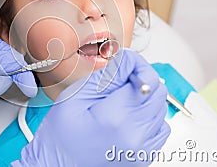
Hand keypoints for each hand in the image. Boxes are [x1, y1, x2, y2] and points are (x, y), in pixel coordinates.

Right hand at [12, 50, 169, 166]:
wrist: (56, 166)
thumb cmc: (59, 136)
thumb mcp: (75, 96)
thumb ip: (107, 76)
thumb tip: (129, 60)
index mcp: (115, 119)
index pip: (147, 79)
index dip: (137, 65)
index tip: (126, 63)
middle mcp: (135, 137)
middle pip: (158, 93)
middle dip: (141, 80)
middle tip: (120, 81)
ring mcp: (142, 150)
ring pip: (160, 109)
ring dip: (144, 98)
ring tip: (119, 102)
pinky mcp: (144, 157)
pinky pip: (159, 128)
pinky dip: (147, 117)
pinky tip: (127, 118)